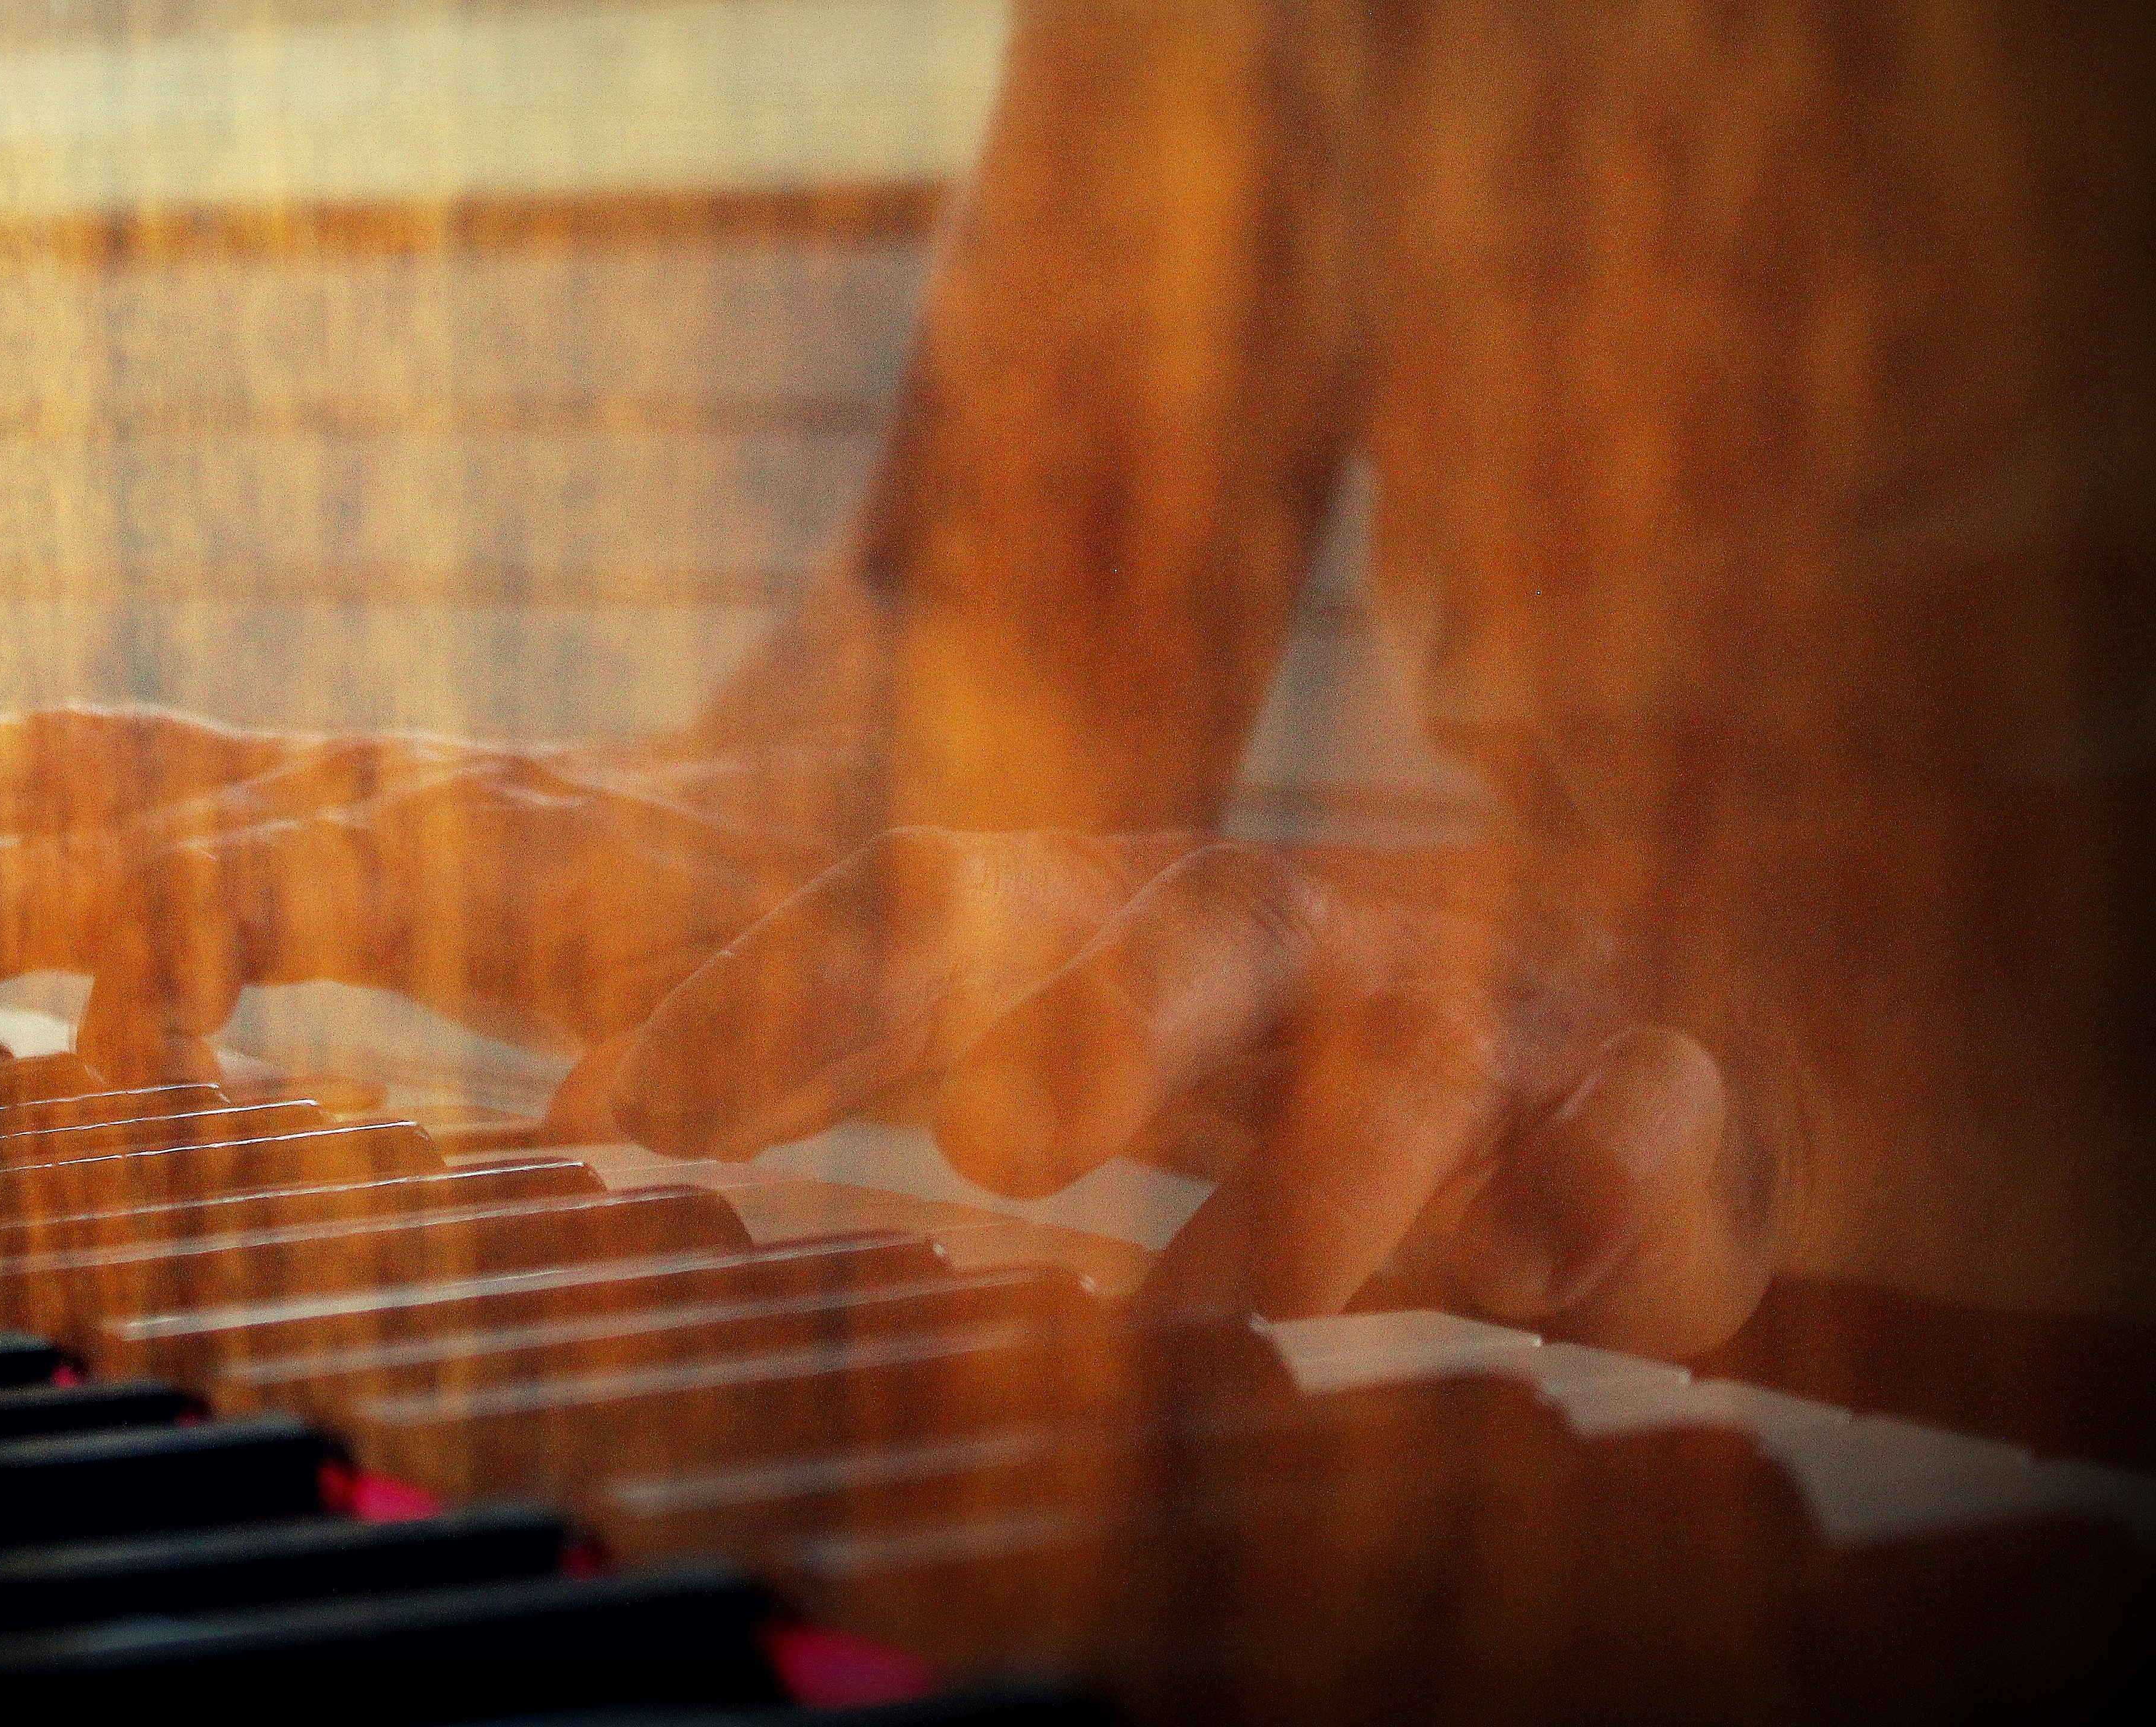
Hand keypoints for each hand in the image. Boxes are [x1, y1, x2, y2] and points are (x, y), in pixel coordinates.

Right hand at [0, 704, 844, 1085]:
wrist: (889, 743)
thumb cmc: (853, 890)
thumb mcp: (806, 977)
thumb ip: (720, 1047)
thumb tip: (598, 1128)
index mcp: (447, 835)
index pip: (197, 883)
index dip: (60, 952)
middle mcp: (371, 783)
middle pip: (106, 793)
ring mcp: (354, 775)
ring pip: (111, 762)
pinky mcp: (358, 797)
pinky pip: (165, 796)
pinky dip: (48, 834)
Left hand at [565, 829, 1791, 1355]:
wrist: (1573, 1014)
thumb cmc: (1251, 1055)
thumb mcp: (1029, 1032)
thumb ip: (828, 1047)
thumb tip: (560, 1104)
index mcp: (1104, 908)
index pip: (917, 914)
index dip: (766, 1009)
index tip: (598, 1119)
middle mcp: (1282, 938)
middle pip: (1180, 931)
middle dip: (1092, 1023)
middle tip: (994, 1145)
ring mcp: (1472, 1002)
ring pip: (1421, 1041)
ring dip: (1333, 1166)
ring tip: (1233, 1303)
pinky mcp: (1645, 1095)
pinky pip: (1652, 1120)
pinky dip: (1617, 1190)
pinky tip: (1549, 1292)